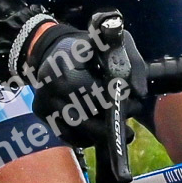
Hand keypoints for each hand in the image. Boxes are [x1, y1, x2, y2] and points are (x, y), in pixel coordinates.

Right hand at [21, 19, 147, 144]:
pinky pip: (68, 135)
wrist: (53, 47)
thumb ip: (132, 64)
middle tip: (128, 122)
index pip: (98, 97)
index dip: (118, 103)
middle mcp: (50, 89)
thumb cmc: (87, 46)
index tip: (134, 104)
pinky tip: (99, 131)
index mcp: (67, 70)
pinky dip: (86, 137)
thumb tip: (139, 93)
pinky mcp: (42, 113)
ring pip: (79, 132)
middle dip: (111, 122)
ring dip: (101, 134)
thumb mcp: (113, 45)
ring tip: (118, 130)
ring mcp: (44, 102)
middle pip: (88, 119)